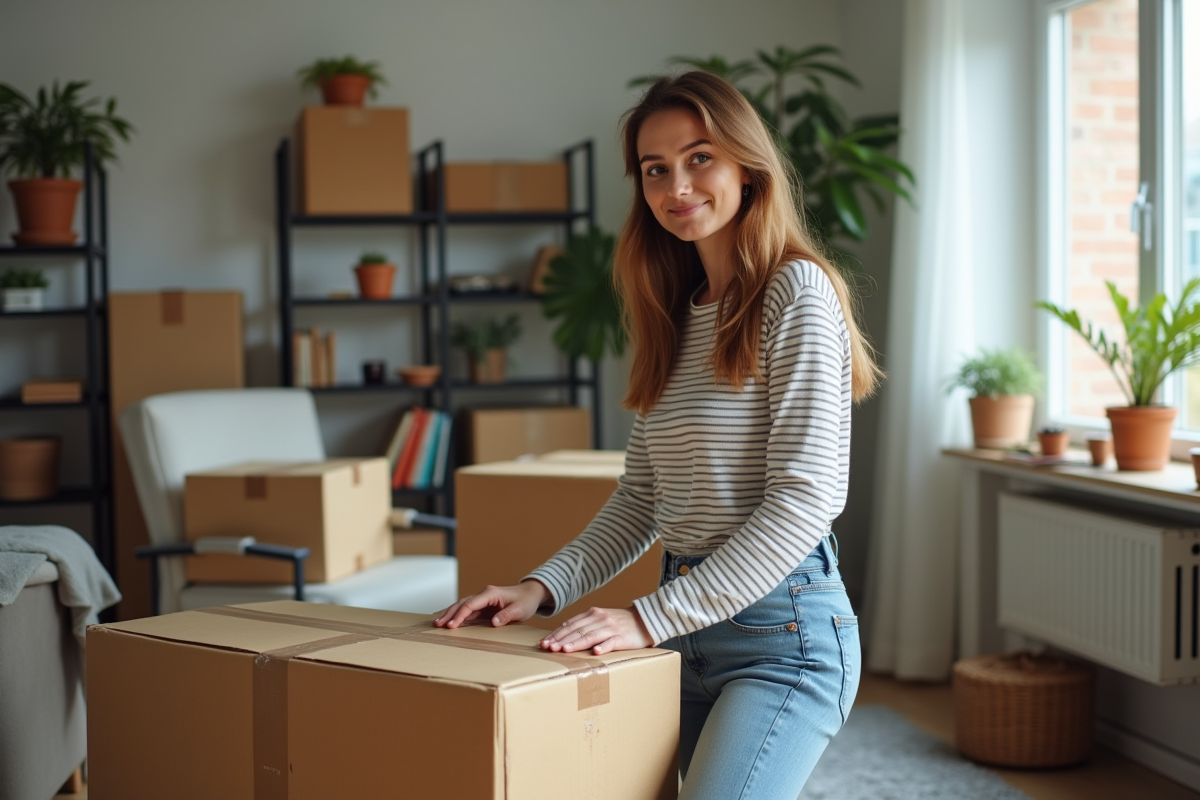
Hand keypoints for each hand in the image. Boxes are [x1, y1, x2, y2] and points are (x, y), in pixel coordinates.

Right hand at [433, 580, 549, 628]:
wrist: (530, 594)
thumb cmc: (525, 601)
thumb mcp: (519, 610)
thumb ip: (506, 615)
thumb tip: (493, 622)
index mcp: (490, 594)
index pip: (470, 605)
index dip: (460, 616)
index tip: (451, 626)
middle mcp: (483, 595)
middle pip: (462, 604)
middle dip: (449, 614)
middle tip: (437, 625)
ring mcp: (482, 600)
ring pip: (462, 607)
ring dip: (450, 615)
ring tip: (438, 624)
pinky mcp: (483, 607)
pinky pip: (467, 611)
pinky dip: (457, 616)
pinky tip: (449, 621)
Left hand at [539, 606, 652, 655]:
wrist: (645, 619)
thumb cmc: (619, 623)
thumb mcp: (600, 619)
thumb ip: (585, 625)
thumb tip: (564, 634)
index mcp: (592, 614)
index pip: (570, 624)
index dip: (556, 634)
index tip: (544, 643)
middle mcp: (599, 619)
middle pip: (576, 630)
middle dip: (561, 639)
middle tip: (548, 648)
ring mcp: (611, 627)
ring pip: (590, 636)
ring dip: (576, 643)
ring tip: (564, 650)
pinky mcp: (622, 637)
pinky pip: (611, 642)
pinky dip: (603, 647)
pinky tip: (595, 652)